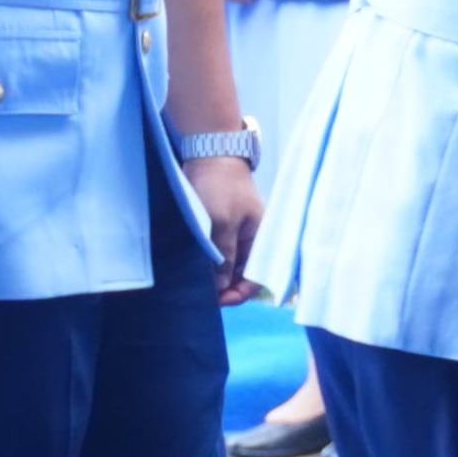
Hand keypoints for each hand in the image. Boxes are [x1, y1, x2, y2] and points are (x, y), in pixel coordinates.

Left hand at [183, 154, 262, 303]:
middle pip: (242, 275)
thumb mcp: (222, 222)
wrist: (212, 155)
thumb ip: (224, 255)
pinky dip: (209, 263)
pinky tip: (195, 268)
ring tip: (196, 283)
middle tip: (202, 295)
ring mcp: (237, 234)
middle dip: (225, 288)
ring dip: (215, 276)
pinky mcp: (222, 228)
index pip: (257, 278)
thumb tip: (221, 287)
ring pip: (228, 266)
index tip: (216, 301)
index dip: (238, 293)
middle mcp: (252, 240)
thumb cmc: (221, 188)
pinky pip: (219, 254)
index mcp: (262, 239)